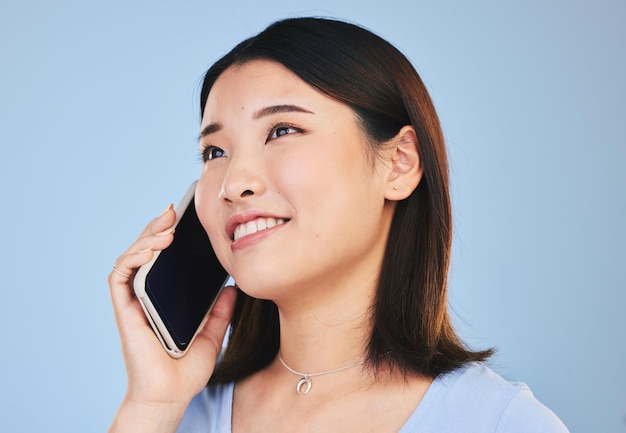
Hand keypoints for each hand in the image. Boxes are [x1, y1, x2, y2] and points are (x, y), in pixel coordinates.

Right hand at [108, 205, 236, 431]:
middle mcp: (145, 296)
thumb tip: (231, 287)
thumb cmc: (186, 370)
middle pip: (144, 251)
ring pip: (131, 258)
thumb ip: (220, 312)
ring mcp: (133, 302)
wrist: (170, 396)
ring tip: (168, 227)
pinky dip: (133, 258)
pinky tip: (152, 248)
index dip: (167, 235)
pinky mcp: (125, 310)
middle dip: (157, 227)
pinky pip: (120, 277)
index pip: (161, 259)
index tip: (183, 219)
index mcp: (163, 298)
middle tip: (174, 211)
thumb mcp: (213, 334)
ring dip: (146, 237)